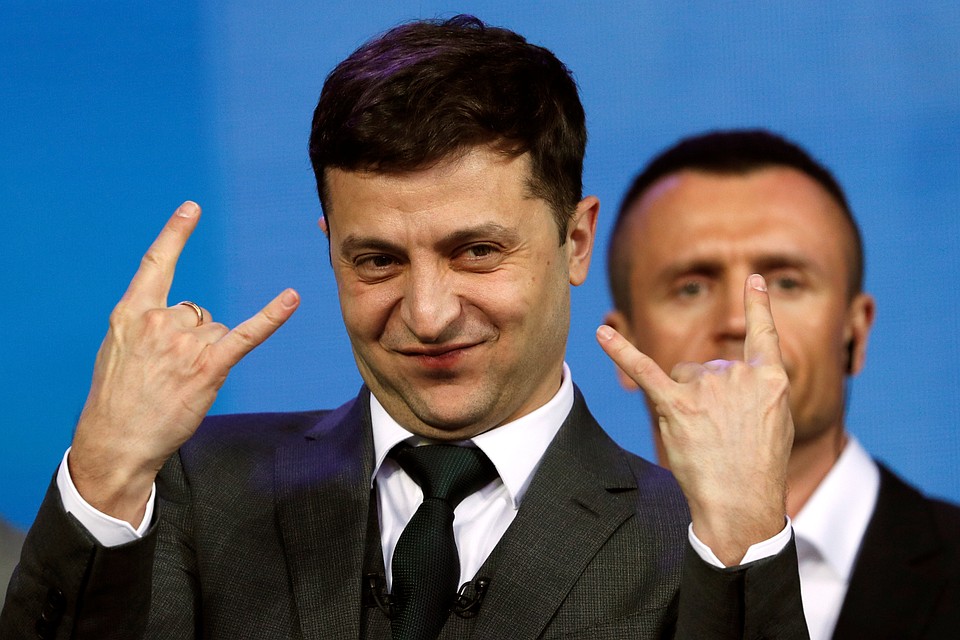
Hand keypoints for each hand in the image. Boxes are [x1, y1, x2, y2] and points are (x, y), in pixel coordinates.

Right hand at [69, 202, 299, 524]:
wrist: (116, 440)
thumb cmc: (117, 398)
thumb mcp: (117, 349)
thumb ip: (143, 324)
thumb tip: (175, 315)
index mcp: (131, 313)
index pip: (155, 264)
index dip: (175, 234)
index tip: (192, 208)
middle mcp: (158, 321)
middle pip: (196, 310)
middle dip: (191, 337)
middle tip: (169, 370)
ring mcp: (184, 344)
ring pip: (215, 329)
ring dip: (207, 353)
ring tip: (181, 381)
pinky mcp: (208, 367)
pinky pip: (246, 334)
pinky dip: (271, 317)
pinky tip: (291, 299)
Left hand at [597, 274, 792, 564]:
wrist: (742, 503)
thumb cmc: (760, 467)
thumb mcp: (777, 421)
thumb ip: (758, 389)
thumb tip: (730, 373)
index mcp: (769, 379)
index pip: (763, 335)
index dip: (758, 306)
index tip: (754, 279)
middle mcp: (737, 376)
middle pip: (708, 367)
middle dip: (708, 395)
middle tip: (721, 434)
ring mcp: (706, 390)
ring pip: (684, 376)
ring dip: (686, 400)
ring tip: (702, 436)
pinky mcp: (676, 405)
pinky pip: (644, 370)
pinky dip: (620, 351)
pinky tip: (602, 334)